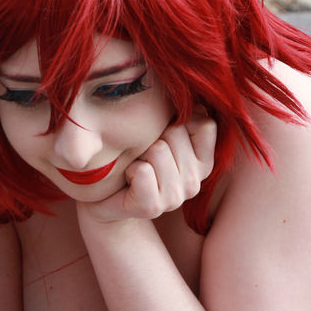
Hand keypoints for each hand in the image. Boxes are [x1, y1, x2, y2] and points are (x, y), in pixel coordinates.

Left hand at [80, 108, 216, 222]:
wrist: (105, 197)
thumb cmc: (134, 157)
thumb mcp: (162, 133)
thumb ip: (182, 118)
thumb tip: (198, 103)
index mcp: (203, 163)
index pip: (205, 124)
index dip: (179, 121)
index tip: (163, 133)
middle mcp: (194, 183)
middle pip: (176, 134)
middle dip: (153, 137)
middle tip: (143, 155)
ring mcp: (175, 198)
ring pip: (158, 151)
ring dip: (139, 154)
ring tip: (134, 167)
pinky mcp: (152, 208)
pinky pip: (143, 171)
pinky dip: (129, 170)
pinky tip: (127, 180)